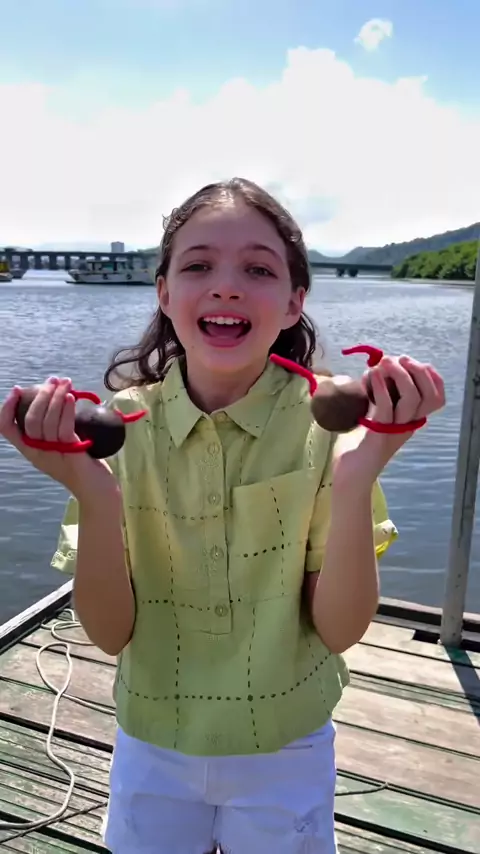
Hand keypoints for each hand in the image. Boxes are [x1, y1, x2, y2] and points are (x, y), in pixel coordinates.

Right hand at [0, 377, 118, 502]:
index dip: (7, 408)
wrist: (97, 492)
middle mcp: (38, 453)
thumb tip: (59, 398)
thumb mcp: (61, 447)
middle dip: (41, 394)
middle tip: (53, 380)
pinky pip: (64, 429)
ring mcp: (54, 455)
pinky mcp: (72, 455)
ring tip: (66, 383)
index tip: (16, 390)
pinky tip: (71, 397)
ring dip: (56, 397)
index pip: (6, 429)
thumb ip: (55, 429)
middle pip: (30, 419)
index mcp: (31, 450)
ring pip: (47, 421)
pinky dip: (66, 410)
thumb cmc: (81, 466)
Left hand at [331, 354, 444, 489]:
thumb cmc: (357, 446)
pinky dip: (380, 386)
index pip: (436, 397)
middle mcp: (408, 426)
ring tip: (383, 363)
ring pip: (413, 398)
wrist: (348, 475)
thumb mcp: (371, 415)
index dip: (430, 376)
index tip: (409, 362)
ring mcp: (396, 431)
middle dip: (416, 370)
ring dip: (399, 374)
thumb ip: (375, 396)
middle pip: (429, 395)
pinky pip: (386, 407)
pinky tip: (372, 374)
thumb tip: (371, 370)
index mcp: (410, 421)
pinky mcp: (379, 435)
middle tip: (396, 359)